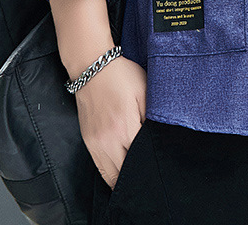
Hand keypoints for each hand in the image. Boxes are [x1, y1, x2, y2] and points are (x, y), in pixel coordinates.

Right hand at [75, 54, 147, 188]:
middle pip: (125, 174)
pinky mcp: (88, 141)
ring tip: (137, 178)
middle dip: (138, 177)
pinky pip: (99, 168)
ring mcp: (95, 143)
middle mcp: (108, 141)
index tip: (159, 168)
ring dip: (123, 180)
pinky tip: (121, 173)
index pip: (140, 160)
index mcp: (125, 128)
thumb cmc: (122, 76)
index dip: (151, 166)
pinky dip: (110, 174)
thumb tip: (158, 138)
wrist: (92, 67)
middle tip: (151, 177)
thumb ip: (152, 117)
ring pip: (110, 176)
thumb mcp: (144, 90)